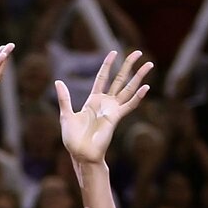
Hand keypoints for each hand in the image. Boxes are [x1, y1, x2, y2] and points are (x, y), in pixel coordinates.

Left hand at [55, 50, 152, 165]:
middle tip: (138, 52)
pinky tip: (146, 87)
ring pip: (128, 89)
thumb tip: (58, 81)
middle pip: (119, 79)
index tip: (114, 52)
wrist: (80, 154)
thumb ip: (64, 98)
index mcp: (93, 101)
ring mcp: (112, 110)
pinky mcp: (116, 118)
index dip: (107, 65)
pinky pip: (129, 106)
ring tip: (149, 64)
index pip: (102, 78)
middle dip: (128, 65)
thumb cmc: (73, 139)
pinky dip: (137, 97)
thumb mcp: (66, 115)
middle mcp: (105, 103)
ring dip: (139, 77)